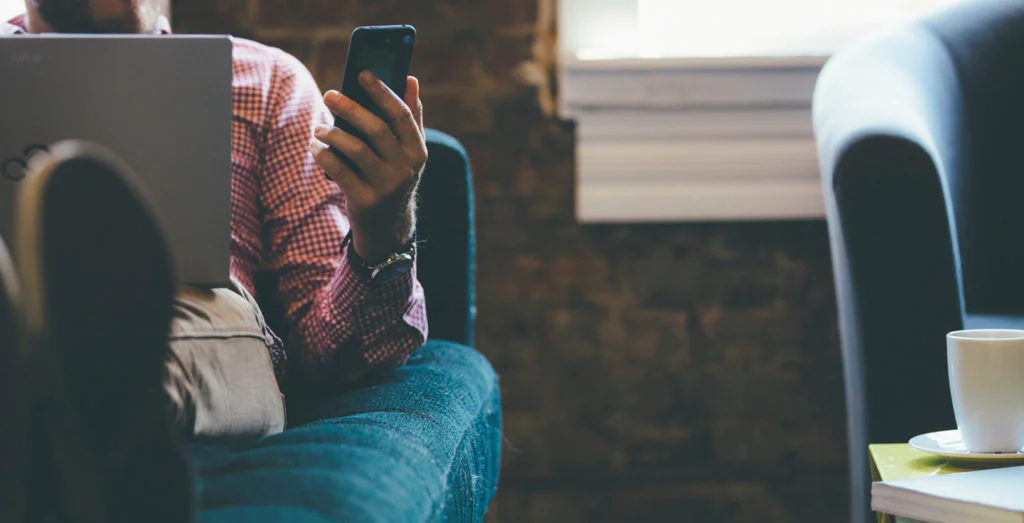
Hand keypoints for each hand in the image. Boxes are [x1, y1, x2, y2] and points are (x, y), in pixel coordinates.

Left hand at [311, 72, 426, 262]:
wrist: (388, 226)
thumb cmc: (394, 177)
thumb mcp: (408, 152)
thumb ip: (411, 117)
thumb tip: (411, 79)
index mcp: (417, 151)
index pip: (402, 114)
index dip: (382, 92)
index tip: (362, 74)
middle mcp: (405, 168)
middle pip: (376, 129)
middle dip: (351, 108)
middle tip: (330, 95)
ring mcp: (386, 186)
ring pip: (356, 149)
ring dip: (333, 133)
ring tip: (318, 127)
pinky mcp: (366, 201)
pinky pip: (340, 171)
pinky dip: (324, 155)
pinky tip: (316, 147)